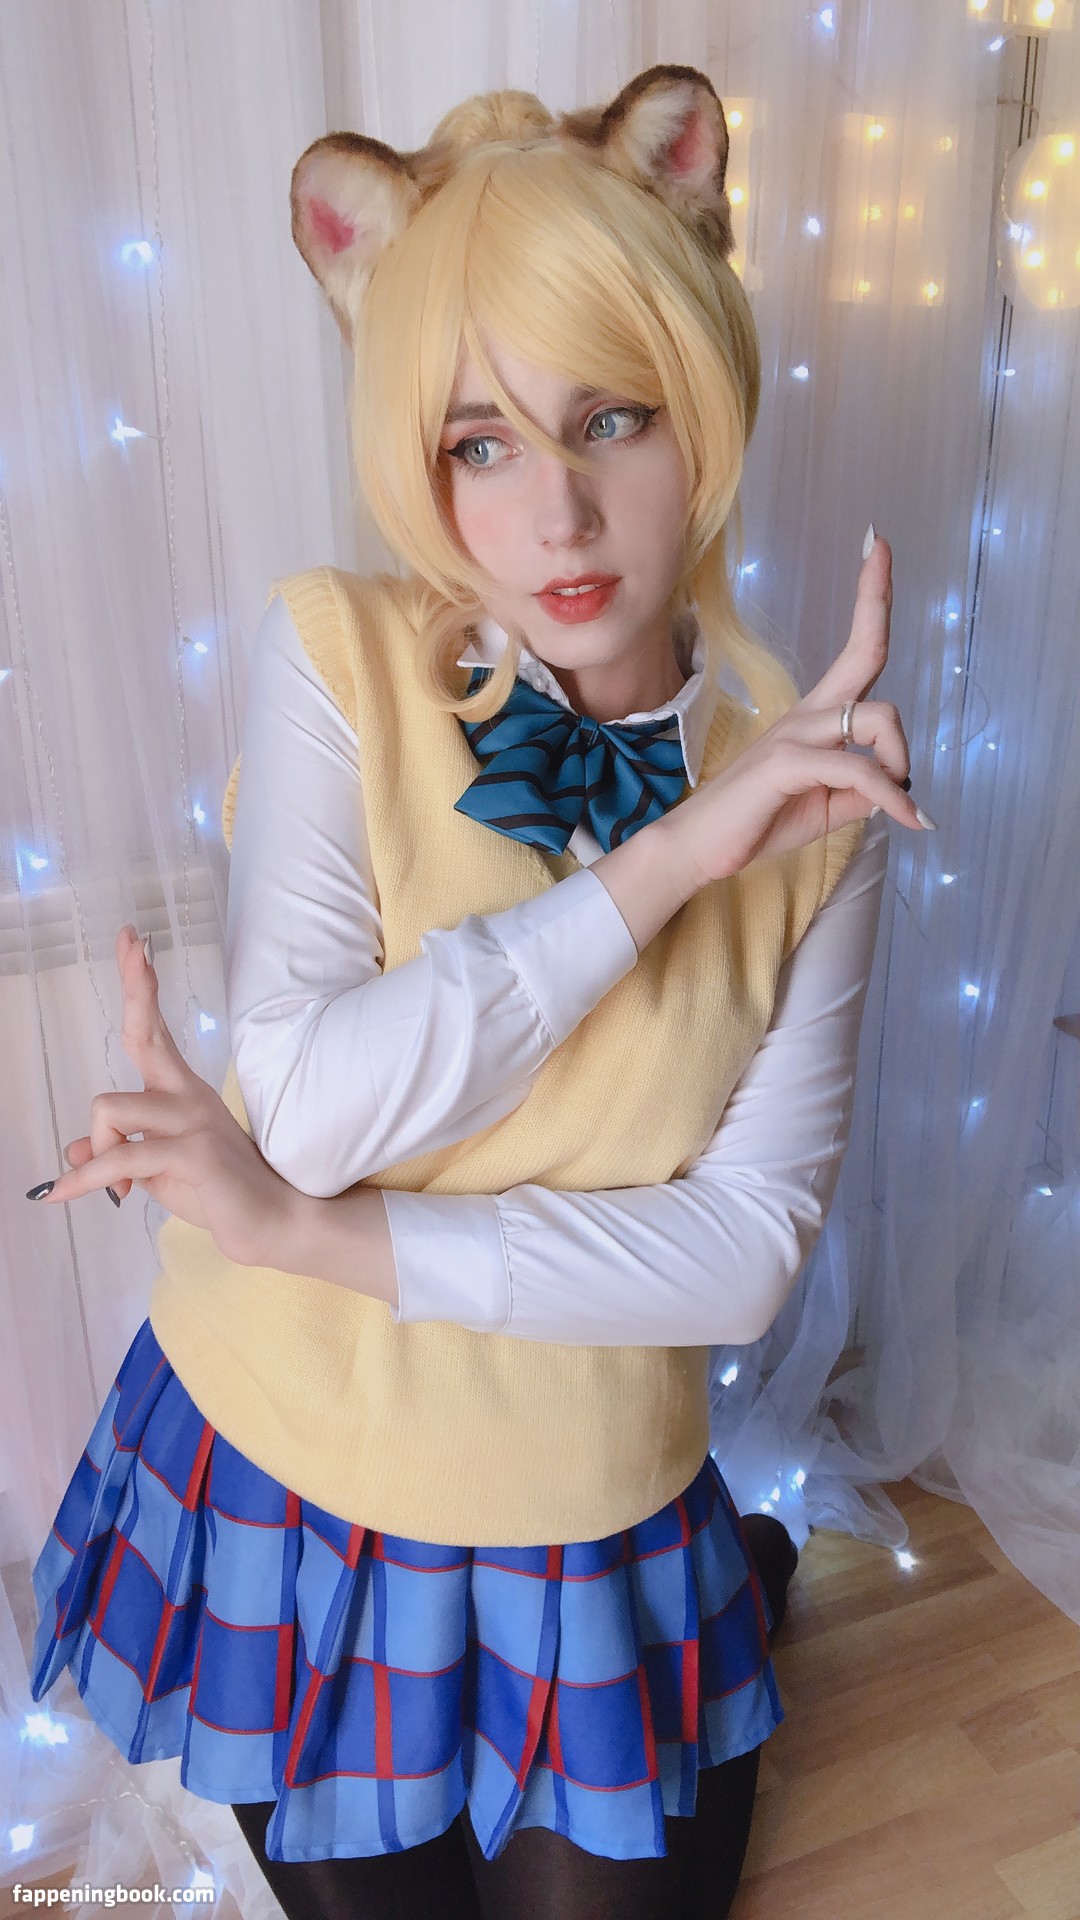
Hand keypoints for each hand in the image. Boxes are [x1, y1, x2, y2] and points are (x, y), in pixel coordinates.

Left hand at [27, 925, 294, 1267]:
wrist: (270, 1223)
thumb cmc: (216, 1192)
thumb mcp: (153, 1169)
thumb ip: (115, 1154)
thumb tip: (72, 1153)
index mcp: (182, 1091)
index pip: (154, 1030)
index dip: (142, 986)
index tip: (133, 941)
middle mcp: (189, 1095)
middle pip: (145, 1032)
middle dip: (136, 987)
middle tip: (129, 940)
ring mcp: (193, 1120)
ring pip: (109, 1110)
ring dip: (95, 1152)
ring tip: (111, 1186)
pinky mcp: (192, 1151)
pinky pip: (118, 1159)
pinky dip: (84, 1179)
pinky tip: (61, 1194)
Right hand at [669, 534, 927, 885]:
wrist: (701, 848)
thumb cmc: (758, 822)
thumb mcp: (827, 806)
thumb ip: (862, 789)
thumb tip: (898, 787)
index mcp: (816, 718)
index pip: (854, 650)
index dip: (871, 595)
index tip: (878, 544)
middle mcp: (808, 714)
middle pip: (866, 654)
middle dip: (881, 616)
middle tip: (895, 654)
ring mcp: (795, 734)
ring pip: (878, 718)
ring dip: (901, 766)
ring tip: (902, 806)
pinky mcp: (787, 763)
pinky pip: (860, 770)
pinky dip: (892, 798)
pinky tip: (909, 821)